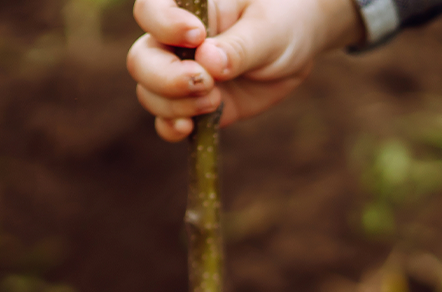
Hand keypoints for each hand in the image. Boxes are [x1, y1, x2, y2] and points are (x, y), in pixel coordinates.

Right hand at [128, 0, 365, 140]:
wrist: (299, 44)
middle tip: (203, 82)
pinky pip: (166, 119)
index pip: (151, 9)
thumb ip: (240, 45)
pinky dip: (171, 128)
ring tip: (215, 100)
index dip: (163, 24)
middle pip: (142, 59)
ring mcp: (181, 73)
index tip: (196, 36)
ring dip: (175, 105)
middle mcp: (175, 40)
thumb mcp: (270, 28)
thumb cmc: (283, 19)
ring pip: (150, 92)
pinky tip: (189, 128)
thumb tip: (208, 61)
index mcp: (189, 7)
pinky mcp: (193, 104)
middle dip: (166, 77)